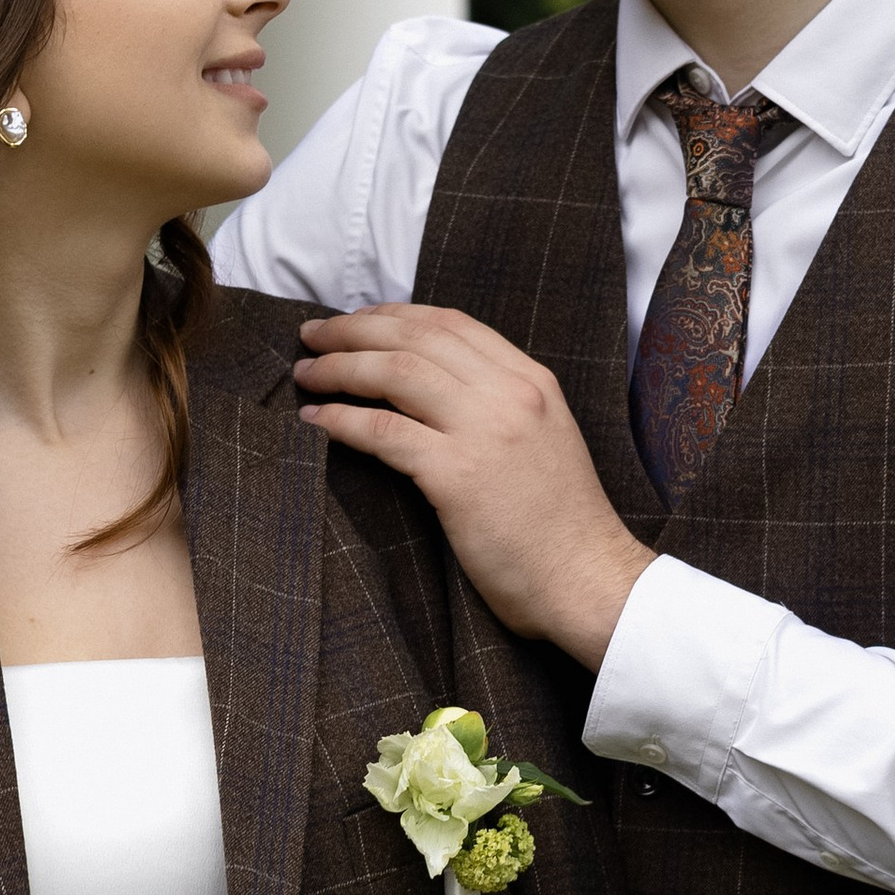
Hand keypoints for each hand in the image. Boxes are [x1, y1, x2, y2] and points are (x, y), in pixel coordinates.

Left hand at [293, 305, 654, 668]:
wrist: (587, 579)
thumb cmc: (562, 526)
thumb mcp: (544, 440)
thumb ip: (500, 408)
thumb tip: (436, 393)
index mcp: (531, 381)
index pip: (451, 324)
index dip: (394, 315)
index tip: (356, 320)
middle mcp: (509, 394)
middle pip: (415, 337)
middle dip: (353, 329)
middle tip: (312, 335)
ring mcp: (484, 431)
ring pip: (395, 372)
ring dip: (340, 367)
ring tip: (307, 373)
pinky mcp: (457, 475)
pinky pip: (383, 431)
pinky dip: (342, 420)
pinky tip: (316, 421)